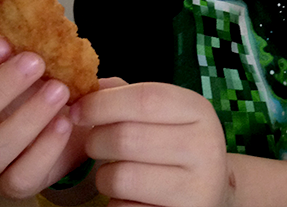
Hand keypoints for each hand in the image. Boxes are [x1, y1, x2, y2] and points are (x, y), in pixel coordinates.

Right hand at [0, 36, 83, 198]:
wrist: (70, 124)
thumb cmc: (37, 90)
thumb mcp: (24, 63)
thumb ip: (19, 46)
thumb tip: (34, 20)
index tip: (2, 42)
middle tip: (34, 62)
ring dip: (27, 118)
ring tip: (58, 90)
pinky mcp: (11, 185)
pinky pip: (21, 175)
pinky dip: (46, 147)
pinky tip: (65, 122)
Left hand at [73, 82, 232, 206]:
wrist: (208, 191)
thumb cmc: (175, 145)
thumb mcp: (164, 113)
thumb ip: (126, 95)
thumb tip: (84, 90)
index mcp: (199, 112)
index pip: (145, 99)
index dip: (103, 102)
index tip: (78, 110)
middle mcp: (205, 149)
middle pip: (125, 138)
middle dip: (95, 140)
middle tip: (95, 143)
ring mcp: (195, 189)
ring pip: (120, 178)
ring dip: (103, 176)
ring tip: (115, 172)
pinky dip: (116, 203)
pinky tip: (131, 196)